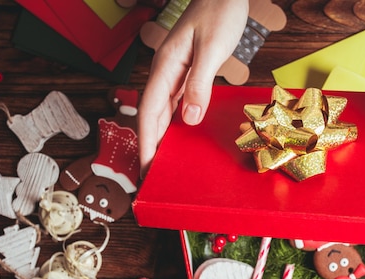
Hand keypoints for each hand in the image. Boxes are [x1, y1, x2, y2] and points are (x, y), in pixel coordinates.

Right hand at [138, 0, 248, 174]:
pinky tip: (178, 137)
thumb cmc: (219, 11)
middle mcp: (166, 72)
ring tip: (161, 163)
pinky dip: (174, 124)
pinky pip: (176, 104)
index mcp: (166, 66)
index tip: (145, 167)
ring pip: (162, 112)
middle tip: (150, 175)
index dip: (146, 141)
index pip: (149, 111)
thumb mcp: (212, 48)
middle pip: (151, 115)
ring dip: (160, 138)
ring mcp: (175, 73)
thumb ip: (199, 84)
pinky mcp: (187, 74)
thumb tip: (187, 119)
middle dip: (149, 146)